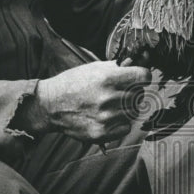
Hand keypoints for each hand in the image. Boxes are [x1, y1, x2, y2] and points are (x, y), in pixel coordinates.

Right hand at [32, 60, 151, 143]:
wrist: (50, 105)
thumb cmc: (73, 83)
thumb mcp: (95, 67)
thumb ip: (119, 67)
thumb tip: (140, 61)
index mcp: (108, 78)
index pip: (144, 76)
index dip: (143, 75)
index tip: (138, 77)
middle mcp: (108, 98)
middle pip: (139, 95)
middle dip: (133, 91)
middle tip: (119, 91)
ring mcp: (106, 117)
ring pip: (134, 111)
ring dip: (127, 107)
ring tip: (111, 104)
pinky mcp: (101, 133)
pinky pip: (126, 127)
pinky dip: (121, 123)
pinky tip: (109, 117)